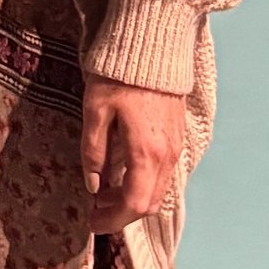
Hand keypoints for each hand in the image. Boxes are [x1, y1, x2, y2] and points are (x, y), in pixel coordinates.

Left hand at [82, 78, 187, 230]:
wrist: (153, 46)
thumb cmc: (120, 75)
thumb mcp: (95, 111)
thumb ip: (93, 151)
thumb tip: (93, 185)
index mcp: (147, 153)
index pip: (134, 204)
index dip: (112, 220)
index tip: (92, 223)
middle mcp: (168, 156)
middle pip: (149, 203)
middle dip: (121, 212)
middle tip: (94, 208)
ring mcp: (176, 147)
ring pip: (158, 190)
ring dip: (132, 197)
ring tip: (104, 190)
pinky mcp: (177, 137)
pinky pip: (163, 173)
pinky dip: (143, 182)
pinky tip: (121, 171)